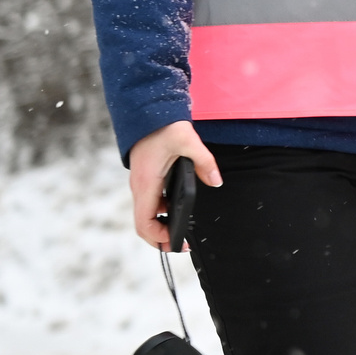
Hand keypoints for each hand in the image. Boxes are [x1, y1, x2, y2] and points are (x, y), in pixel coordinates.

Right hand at [127, 121, 220, 248]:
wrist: (148, 110)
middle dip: (160, 237)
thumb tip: (216, 181)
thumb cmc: (163, 127)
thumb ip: (204, 162)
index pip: (144, 222)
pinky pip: (150, 202)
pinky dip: (161, 212)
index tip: (177, 241)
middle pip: (143, 224)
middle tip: (182, 244)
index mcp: (146, 183)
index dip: (158, 237)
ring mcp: (141, 183)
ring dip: (161, 225)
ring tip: (182, 230)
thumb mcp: (188, 141)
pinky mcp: (146, 178)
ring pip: (146, 213)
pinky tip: (177, 210)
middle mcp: (139, 187)